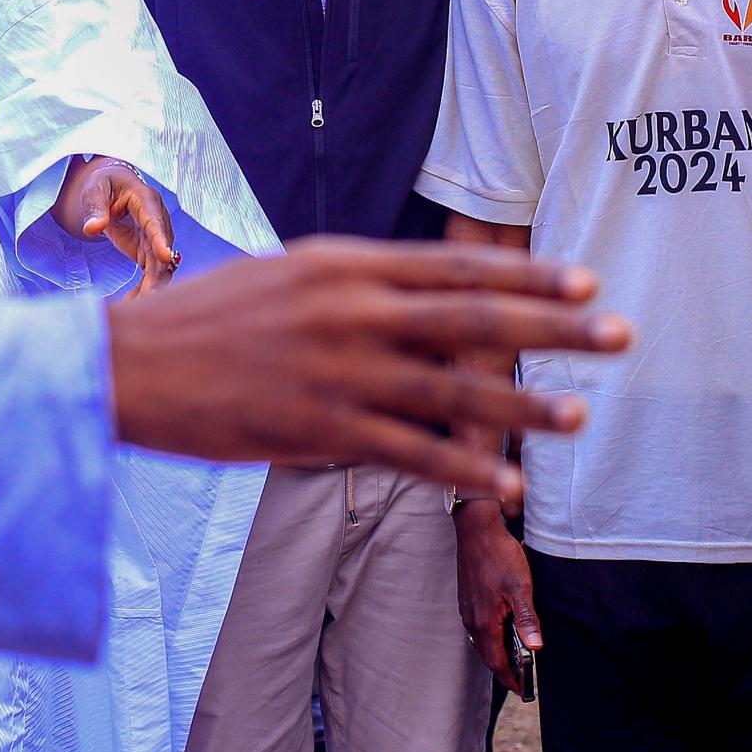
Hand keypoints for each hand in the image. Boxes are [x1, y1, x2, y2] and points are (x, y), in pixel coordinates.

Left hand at [56, 156, 179, 295]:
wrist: (110, 188)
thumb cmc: (104, 184)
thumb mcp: (94, 190)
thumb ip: (94, 208)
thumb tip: (93, 228)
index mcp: (146, 200)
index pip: (155, 221)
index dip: (161, 240)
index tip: (165, 257)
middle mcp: (156, 220)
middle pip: (161, 250)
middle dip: (157, 275)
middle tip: (147, 298)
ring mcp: (154, 237)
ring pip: (160, 266)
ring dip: (152, 287)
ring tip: (136, 307)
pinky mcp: (148, 251)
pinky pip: (151, 272)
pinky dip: (144, 288)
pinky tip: (133, 303)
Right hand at [104, 236, 629, 497]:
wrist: (129, 363)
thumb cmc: (207, 318)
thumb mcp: (286, 275)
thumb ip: (355, 283)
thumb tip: (422, 295)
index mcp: (344, 264)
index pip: (456, 266)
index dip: (529, 274)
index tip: (588, 281)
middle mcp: (352, 310)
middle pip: (475, 319)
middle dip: (557, 328)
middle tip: (622, 335)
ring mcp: (339, 372)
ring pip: (454, 390)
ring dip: (524, 405)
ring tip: (580, 416)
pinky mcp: (319, 429)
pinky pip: (409, 454)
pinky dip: (464, 471)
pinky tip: (509, 487)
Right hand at [455, 499, 538, 692]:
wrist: (476, 528)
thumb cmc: (499, 555)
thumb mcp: (520, 587)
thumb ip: (527, 619)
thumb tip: (535, 647)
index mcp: (484, 621)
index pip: (497, 661)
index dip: (510, 677)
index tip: (523, 689)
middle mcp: (472, 619)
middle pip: (487, 654)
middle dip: (504, 668)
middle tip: (522, 677)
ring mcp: (467, 608)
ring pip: (481, 640)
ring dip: (497, 652)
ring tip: (516, 657)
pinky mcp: (467, 598)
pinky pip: (477, 626)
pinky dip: (490, 636)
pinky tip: (503, 628)